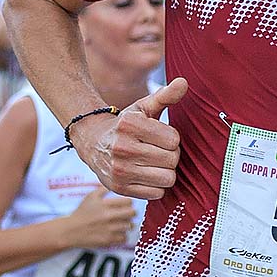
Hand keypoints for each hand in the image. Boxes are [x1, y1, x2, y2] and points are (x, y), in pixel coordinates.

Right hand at [61, 186, 137, 247]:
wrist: (72, 230)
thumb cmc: (82, 213)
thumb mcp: (90, 196)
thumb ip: (103, 189)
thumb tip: (114, 184)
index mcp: (105, 204)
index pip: (128, 201)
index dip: (128, 202)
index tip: (126, 204)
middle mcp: (109, 216)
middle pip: (132, 213)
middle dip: (131, 212)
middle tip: (127, 213)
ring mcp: (110, 229)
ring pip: (130, 225)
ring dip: (127, 224)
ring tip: (122, 223)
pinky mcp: (109, 240)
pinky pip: (124, 237)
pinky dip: (123, 235)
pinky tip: (118, 232)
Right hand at [72, 78, 187, 200]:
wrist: (92, 143)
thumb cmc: (125, 124)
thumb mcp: (142, 107)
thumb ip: (165, 95)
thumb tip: (184, 82)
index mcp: (129, 124)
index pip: (173, 139)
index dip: (171, 138)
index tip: (160, 136)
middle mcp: (121, 147)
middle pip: (172, 160)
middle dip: (170, 155)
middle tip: (158, 151)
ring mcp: (119, 169)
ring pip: (167, 179)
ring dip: (165, 172)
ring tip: (154, 163)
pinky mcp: (119, 187)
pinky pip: (156, 194)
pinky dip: (156, 186)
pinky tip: (146, 175)